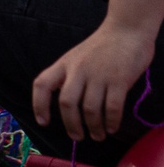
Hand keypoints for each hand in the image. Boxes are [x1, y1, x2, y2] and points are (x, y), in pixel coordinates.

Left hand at [33, 20, 157, 142]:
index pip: (42, 84)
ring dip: (93, 127)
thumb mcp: (77, 57)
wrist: (127, 30)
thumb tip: (68, 106)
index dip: (39, 104)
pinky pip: (112, 107)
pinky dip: (111, 121)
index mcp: (64, 64)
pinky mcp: (119, 80)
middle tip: (77, 137)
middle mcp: (78, 70)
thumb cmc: (102, 47)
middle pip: (66, 103)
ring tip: (98, 135)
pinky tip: (111, 127)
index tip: (43, 121)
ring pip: (90, 109)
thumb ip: (70, 76)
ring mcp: (99, 75)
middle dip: (71, 124)